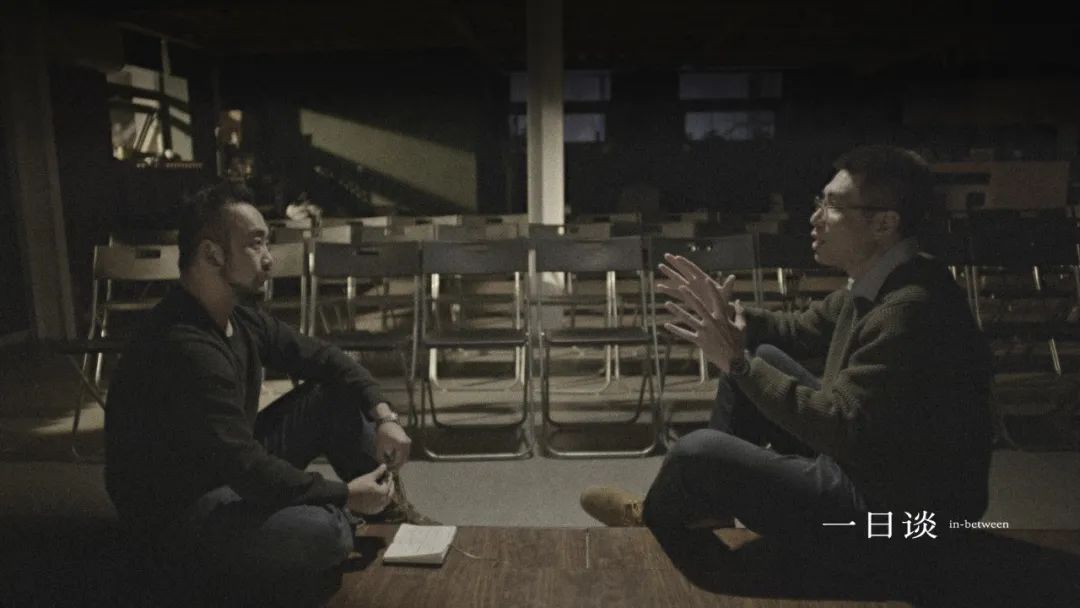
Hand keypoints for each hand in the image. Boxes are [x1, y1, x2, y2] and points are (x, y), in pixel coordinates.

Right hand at [347, 464, 394, 514]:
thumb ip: (378, 472)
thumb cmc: (358, 485)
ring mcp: (378, 507)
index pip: (389, 484)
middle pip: (390, 493)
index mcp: (383, 492)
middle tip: (390, 481)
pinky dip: (383, 502)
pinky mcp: (372, 511)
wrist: (347, 497)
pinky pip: (381, 507)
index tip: (389, 474)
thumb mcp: (368, 477)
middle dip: (391, 486)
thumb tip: (385, 465)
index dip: (389, 478)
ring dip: (388, 494)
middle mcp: (382, 501)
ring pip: (387, 501)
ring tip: (386, 488)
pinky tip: (381, 498)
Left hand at [374, 418, 410, 471]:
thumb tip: (383, 465)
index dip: (393, 466)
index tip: (388, 469)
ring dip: (399, 460)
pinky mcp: (407, 440)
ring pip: (405, 455)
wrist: (387, 421)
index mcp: (401, 446)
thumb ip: (381, 458)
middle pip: (404, 459)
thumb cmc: (383, 433)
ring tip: (392, 464)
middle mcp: (407, 444)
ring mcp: (408, 442)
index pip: (399, 460)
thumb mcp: (380, 447)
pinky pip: (405, 451)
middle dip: (397, 465)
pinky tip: (393, 457)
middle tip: (391, 469)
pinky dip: (400, 455)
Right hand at [656, 254, 737, 321]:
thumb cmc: (723, 304)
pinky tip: (659, 287)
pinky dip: (667, 290)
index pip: (693, 269)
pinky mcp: (686, 297)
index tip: (676, 257)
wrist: (719, 315)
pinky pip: (675, 293)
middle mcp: (696, 283)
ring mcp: (690, 290)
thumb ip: (727, 286)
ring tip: (660, 266)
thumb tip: (732, 277)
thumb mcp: (725, 295)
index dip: (685, 263)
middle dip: (674, 263)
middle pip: (683, 271)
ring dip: (669, 273)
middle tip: (666, 255)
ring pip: (677, 280)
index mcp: (704, 280)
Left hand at [657, 254, 745, 371]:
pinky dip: (676, 330)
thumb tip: (737, 301)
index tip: (706, 279)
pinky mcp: (699, 341)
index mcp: (723, 318)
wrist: (733, 361)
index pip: (717, 300)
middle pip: (699, 307)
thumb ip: (740, 312)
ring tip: (667, 303)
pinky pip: (685, 334)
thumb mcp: (742, 326)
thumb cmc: (738, 342)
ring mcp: (704, 332)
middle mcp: (712, 323)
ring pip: (688, 319)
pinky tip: (667, 325)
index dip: (712, 289)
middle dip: (690, 296)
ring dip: (677, 311)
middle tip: (681, 286)